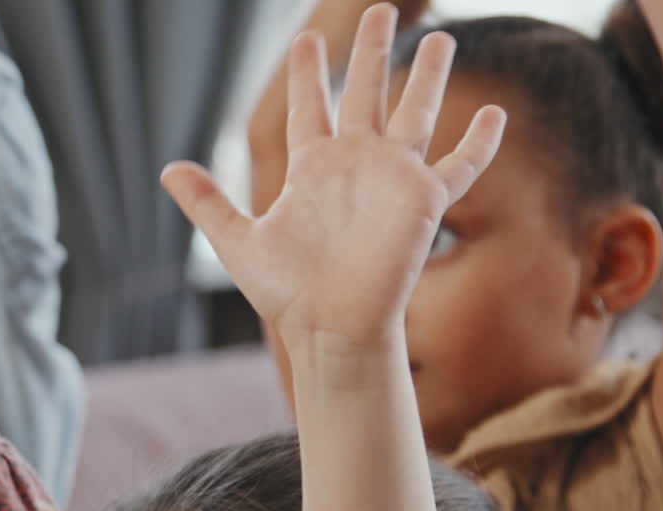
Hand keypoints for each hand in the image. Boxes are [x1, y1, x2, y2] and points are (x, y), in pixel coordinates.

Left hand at [167, 4, 502, 354]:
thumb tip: (166, 170)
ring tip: (439, 37)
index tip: (304, 39)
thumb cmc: (287, 292)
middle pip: (367, 93)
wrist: (329, 327)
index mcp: (312, 168)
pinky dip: (479, 143)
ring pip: (415, 113)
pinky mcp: (423, 201)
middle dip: (372, 51)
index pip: (311, 106)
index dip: (308, 72)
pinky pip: (459, 165)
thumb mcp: (237, 241)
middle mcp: (355, 164)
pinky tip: (496, 113)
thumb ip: (207, 202)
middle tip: (378, 9)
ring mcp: (392, 179)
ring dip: (427, 76)